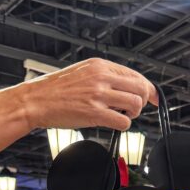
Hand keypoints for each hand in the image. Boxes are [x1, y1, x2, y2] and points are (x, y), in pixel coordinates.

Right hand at [0, 58, 157, 162]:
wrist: (35, 100)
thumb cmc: (56, 90)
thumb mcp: (82, 73)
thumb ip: (104, 77)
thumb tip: (127, 88)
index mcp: (99, 65)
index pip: (135, 75)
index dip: (148, 89)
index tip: (154, 98)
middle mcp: (101, 77)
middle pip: (140, 88)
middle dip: (142, 101)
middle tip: (133, 109)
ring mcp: (98, 94)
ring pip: (135, 104)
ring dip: (133, 114)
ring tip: (121, 115)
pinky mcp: (94, 112)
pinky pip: (123, 121)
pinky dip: (123, 125)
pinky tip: (112, 123)